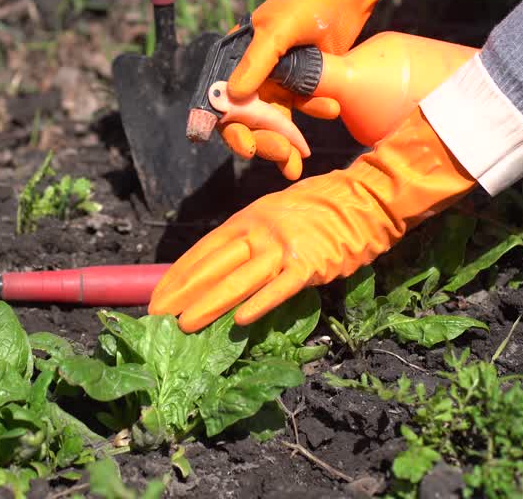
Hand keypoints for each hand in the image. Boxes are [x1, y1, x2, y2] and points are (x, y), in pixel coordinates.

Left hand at [150, 107, 474, 331]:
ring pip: (239, 279)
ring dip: (209, 304)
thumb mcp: (273, 214)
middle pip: (213, 266)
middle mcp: (259, 230)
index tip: (157, 295)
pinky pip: (280, 287)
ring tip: (185, 325)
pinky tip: (240, 321)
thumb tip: (218, 269)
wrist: (365, 198)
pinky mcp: (310, 264)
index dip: (178, 274)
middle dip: (183, 293)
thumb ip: (248, 239)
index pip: (204, 250)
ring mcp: (284, 246)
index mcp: (247, 218)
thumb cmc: (318, 209)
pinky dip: (260, 304)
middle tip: (158, 315)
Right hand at [218, 0, 419, 167]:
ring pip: (275, 119)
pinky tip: (331, 109)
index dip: (231, 126)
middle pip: (248, 118)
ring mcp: (279, 77)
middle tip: (282, 156)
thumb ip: (256, 63)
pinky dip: (313, 113)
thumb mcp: (276, 31)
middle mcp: (253, 70)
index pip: (222, 100)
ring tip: (300, 154)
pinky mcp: (304, 80)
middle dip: (263, 140)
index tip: (247, 148)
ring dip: (287, 139)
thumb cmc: (307, 1)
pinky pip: (302, 107)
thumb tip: (233, 97)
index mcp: (236, 57)